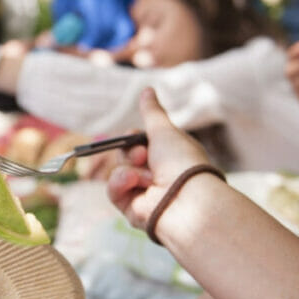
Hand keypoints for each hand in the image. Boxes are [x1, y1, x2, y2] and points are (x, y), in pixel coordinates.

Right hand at [106, 88, 211, 230]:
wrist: (185, 200)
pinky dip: (122, 184)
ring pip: (118, 171)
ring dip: (129, 169)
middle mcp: (156, 174)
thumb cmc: (182, 163)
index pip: (138, 142)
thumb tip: (147, 89)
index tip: (136, 136)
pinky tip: (135, 184)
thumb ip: (152, 112)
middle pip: (125, 156)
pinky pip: (114, 190)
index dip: (133, 138)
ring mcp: (143, 192)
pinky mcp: (132, 209)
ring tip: (147, 177)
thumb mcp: (164, 131)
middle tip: (144, 156)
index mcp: (167, 156)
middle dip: (131, 153)